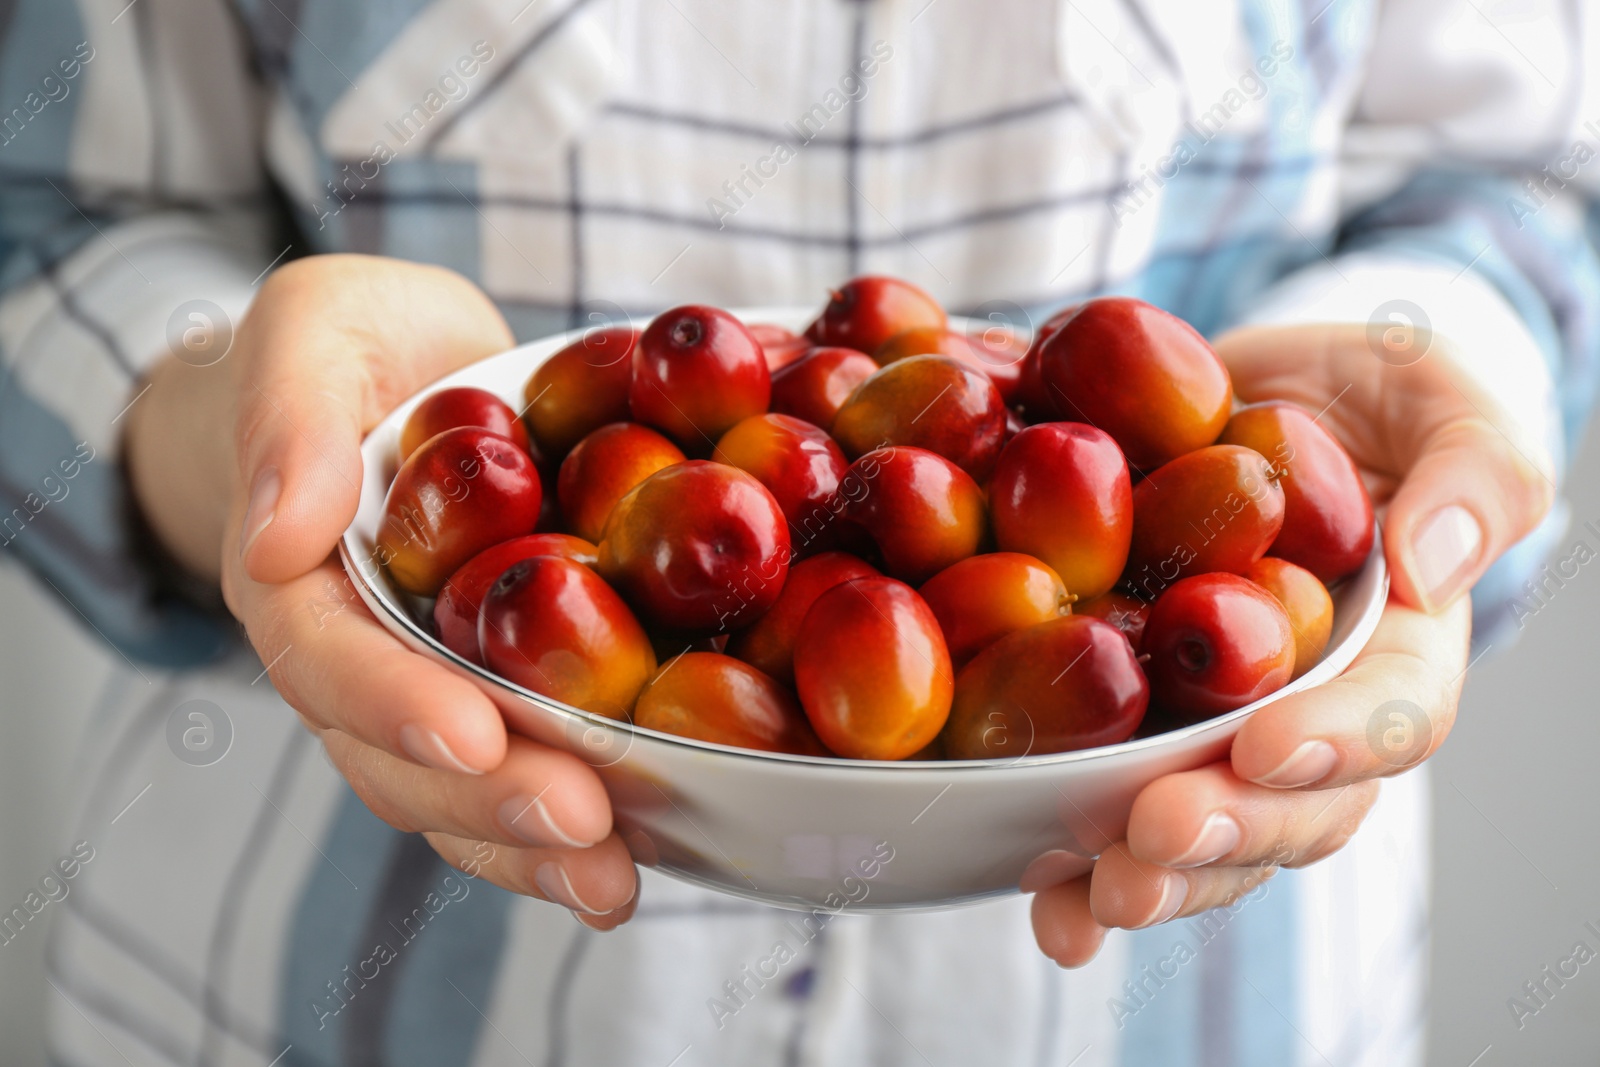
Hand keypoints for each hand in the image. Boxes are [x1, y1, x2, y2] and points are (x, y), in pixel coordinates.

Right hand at [125, 255, 638, 926]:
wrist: (406, 370)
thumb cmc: (355, 341)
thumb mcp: (315, 329)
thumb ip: (290, 417)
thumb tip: (281, 534)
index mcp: (295, 574)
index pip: (324, 656)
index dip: (391, 701)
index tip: (473, 733)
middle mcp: (352, 652)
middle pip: (395, 755)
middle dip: (486, 799)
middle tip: (582, 825)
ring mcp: (421, 682)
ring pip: (454, 792)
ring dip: (529, 846)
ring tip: (612, 883)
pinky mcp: (495, 689)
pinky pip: (517, 771)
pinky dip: (561, 830)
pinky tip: (636, 860)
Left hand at [1030, 322, 1553, 964]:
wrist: (1260, 395)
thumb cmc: (1368, 392)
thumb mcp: (1437, 394)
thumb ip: (1471, 466)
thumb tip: (1434, 560)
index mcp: (1399, 643)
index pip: (1392, 712)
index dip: (1336, 742)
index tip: (1265, 747)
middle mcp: (1314, 706)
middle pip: (1296, 805)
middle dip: (1228, 830)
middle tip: (1153, 835)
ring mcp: (1224, 724)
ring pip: (1212, 830)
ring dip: (1157, 876)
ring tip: (1094, 896)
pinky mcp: (1140, 717)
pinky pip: (1116, 804)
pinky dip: (1079, 868)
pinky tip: (1044, 906)